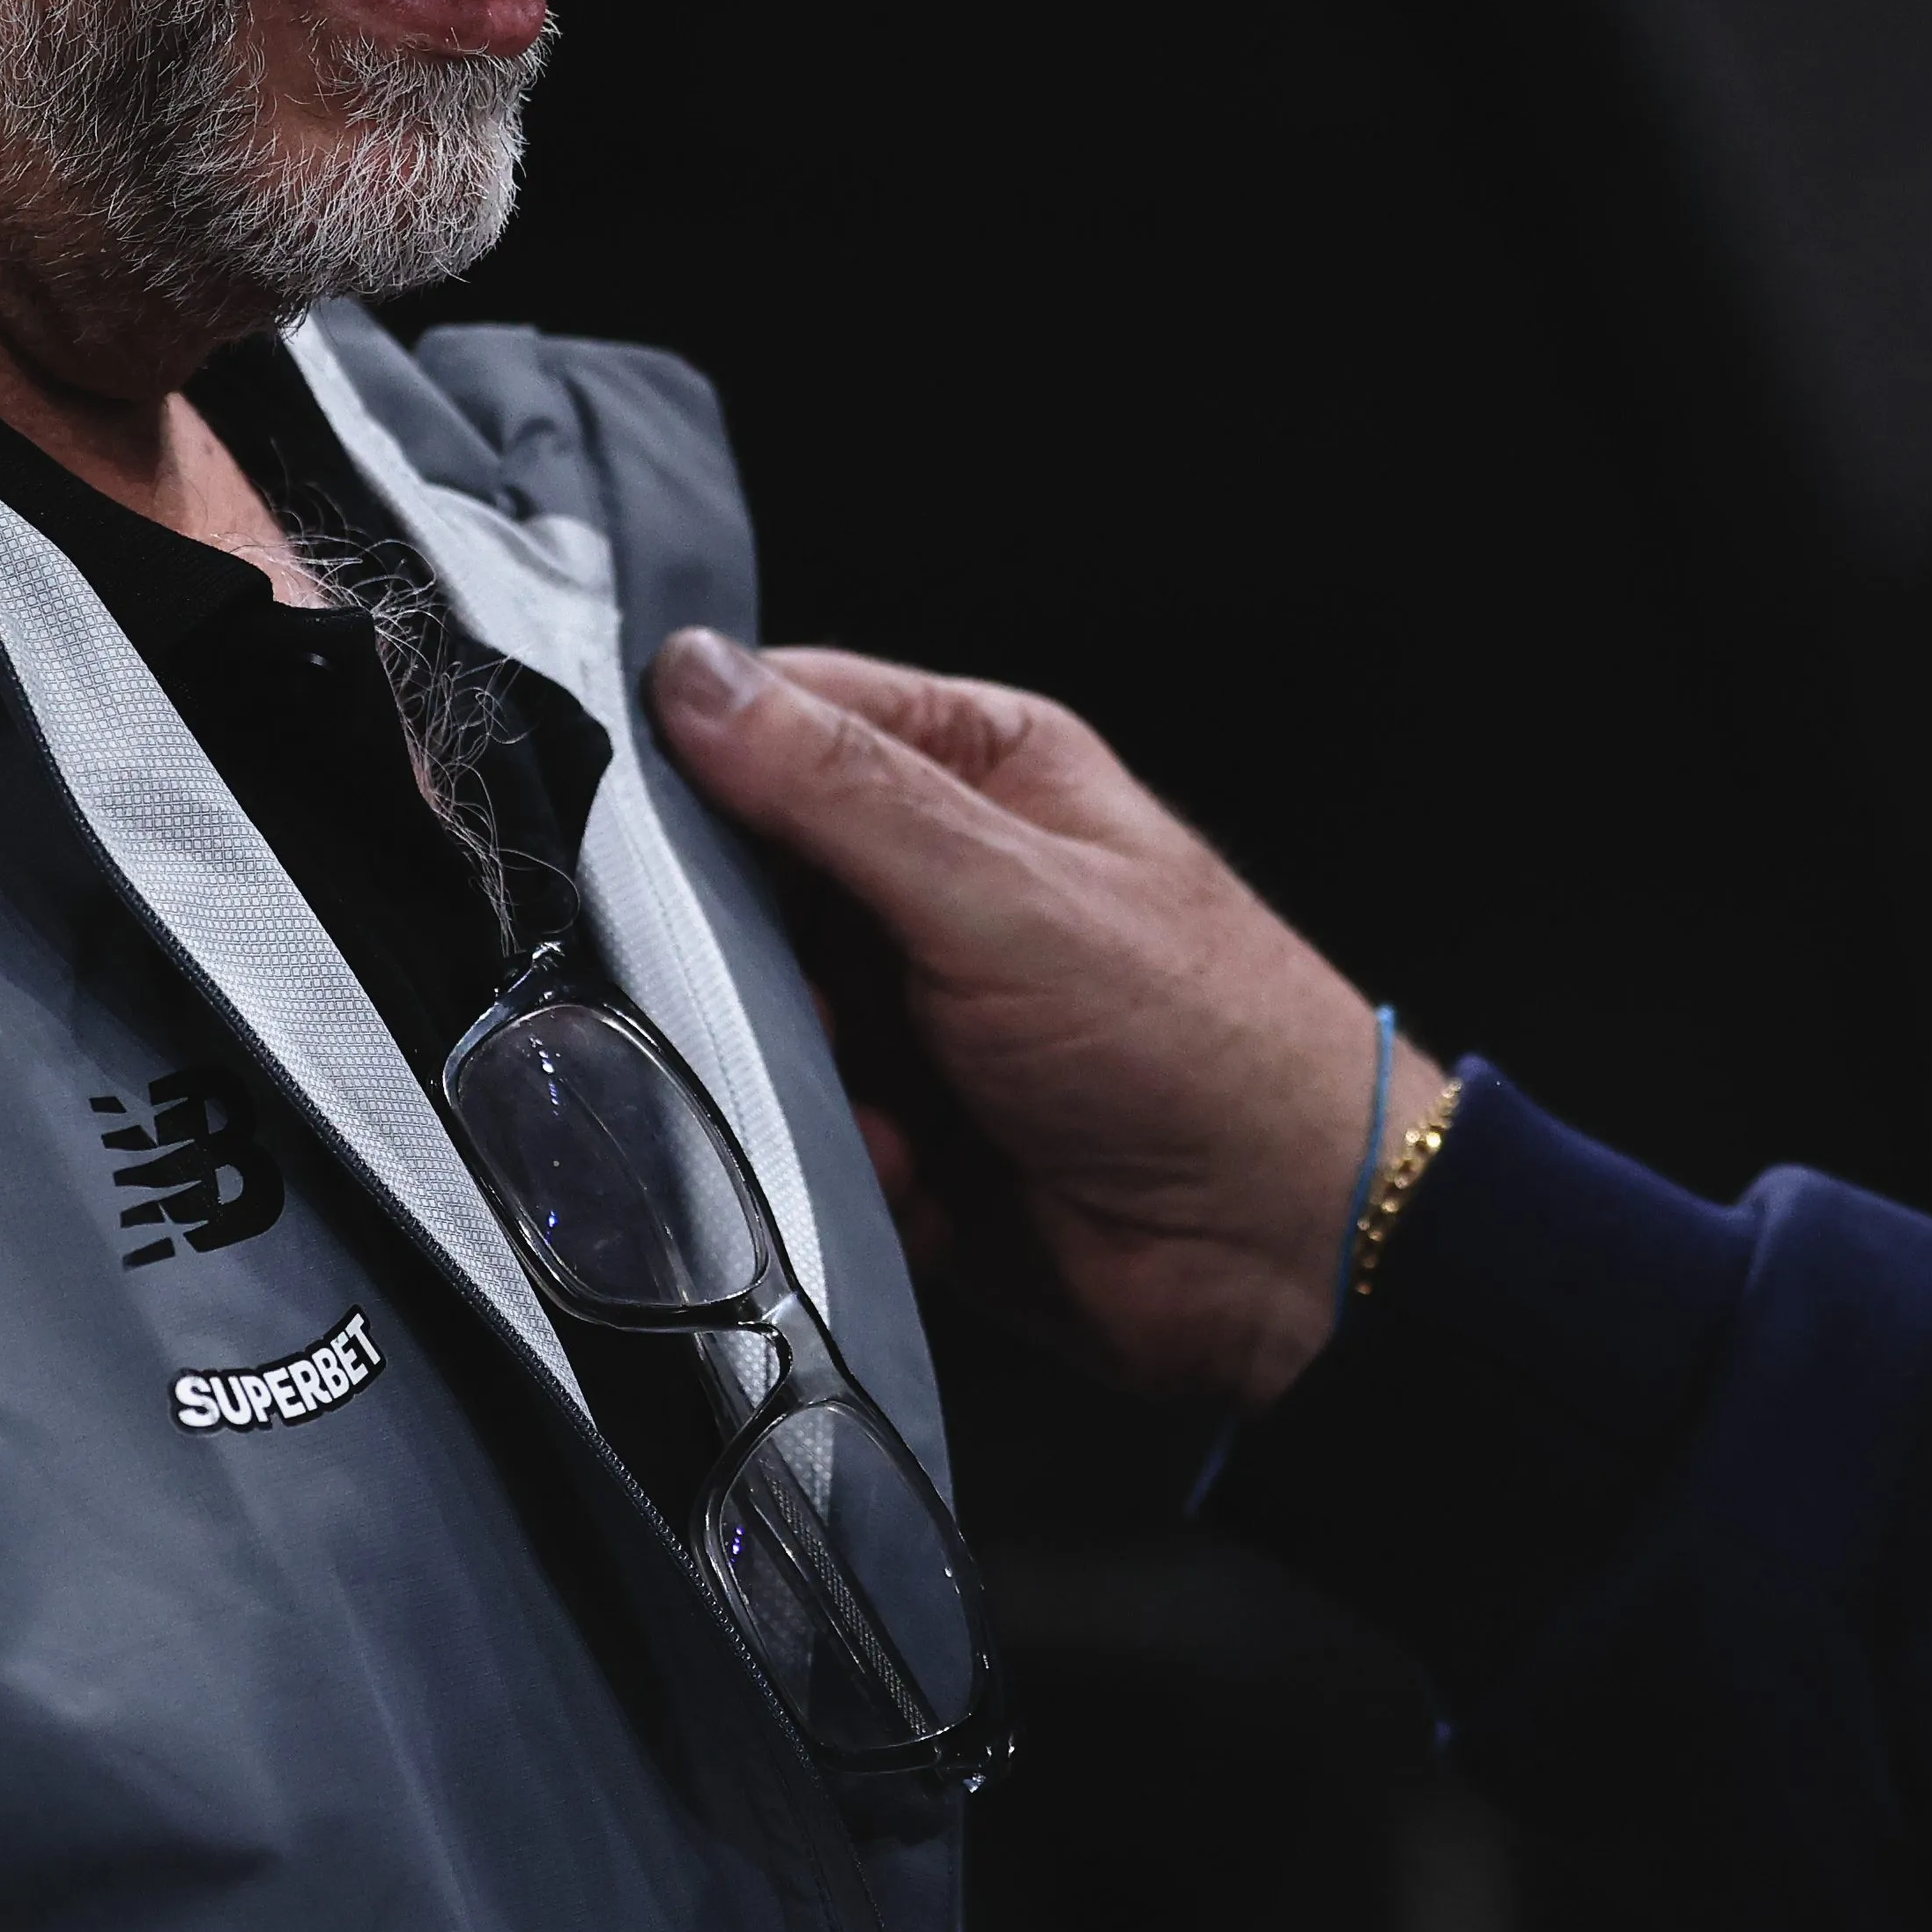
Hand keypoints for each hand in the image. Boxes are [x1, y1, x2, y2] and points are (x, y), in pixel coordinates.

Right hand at [645, 629, 1395, 1408]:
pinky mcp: (910, 1125)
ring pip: (765, 1012)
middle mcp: (943, 879)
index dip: (704, 762)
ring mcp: (922, 1006)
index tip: (650, 826)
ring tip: (877, 1099)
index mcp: (979, 771)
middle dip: (748, 952)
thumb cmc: (1198, 1042)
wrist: (1281, 1252)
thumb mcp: (1004, 890)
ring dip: (801, 1068)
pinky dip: (844, 1154)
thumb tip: (695, 679)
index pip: (786, 715)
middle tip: (794, 997)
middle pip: (751, 877)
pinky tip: (913, 1173)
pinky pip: (806, 1124)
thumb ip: (839, 789)